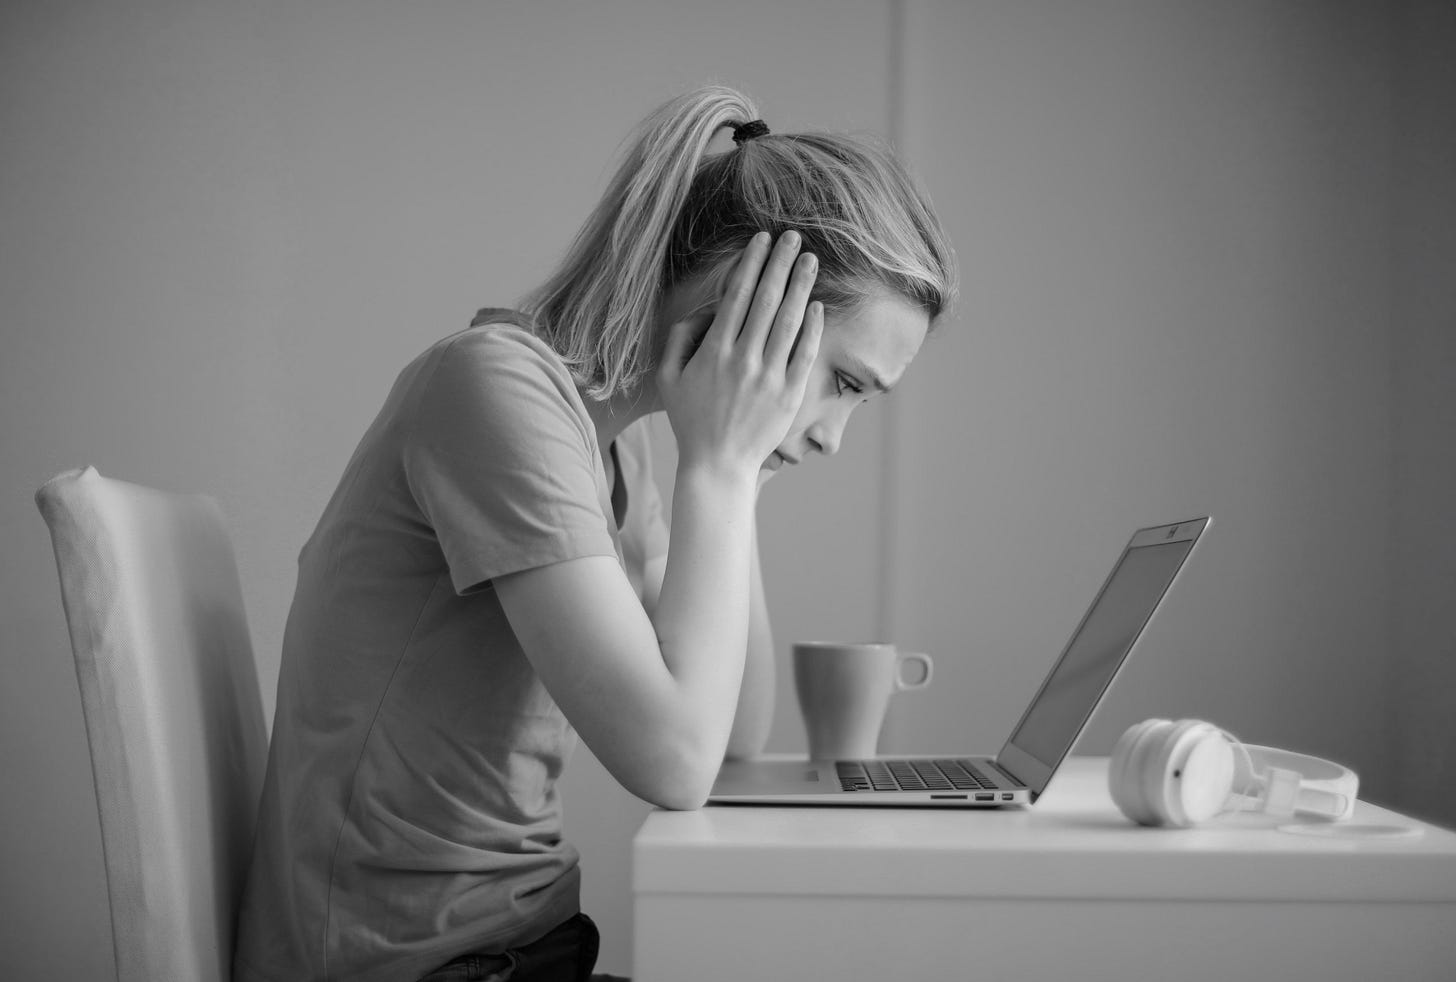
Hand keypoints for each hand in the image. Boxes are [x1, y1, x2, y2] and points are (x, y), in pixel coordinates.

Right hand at [658, 230, 822, 481]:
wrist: (717, 466)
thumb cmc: (690, 420)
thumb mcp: (668, 378)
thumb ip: (680, 339)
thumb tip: (704, 310)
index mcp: (714, 352)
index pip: (736, 296)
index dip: (751, 264)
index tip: (762, 240)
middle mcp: (743, 360)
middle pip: (766, 300)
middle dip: (781, 264)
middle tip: (794, 237)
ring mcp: (769, 378)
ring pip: (788, 322)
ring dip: (801, 286)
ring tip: (810, 260)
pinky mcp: (789, 396)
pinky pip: (804, 354)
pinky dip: (812, 328)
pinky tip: (818, 305)